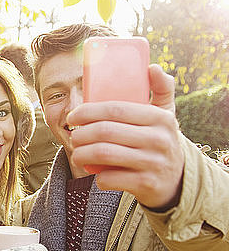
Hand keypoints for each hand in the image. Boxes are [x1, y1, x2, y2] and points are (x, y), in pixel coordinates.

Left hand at [67, 64, 183, 209]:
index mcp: (160, 118)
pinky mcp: (146, 184)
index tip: (73, 116)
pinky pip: (110, 178)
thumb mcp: (165, 115)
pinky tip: (95, 172)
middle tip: (73, 137)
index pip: (115, 109)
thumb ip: (160, 90)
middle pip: (105, 131)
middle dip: (81, 134)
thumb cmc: (160, 141)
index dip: (87, 112)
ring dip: (82, 154)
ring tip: (76, 154)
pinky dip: (97, 176)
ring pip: (104, 154)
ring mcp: (154, 163)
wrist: (177, 181)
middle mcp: (159, 139)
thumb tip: (152, 67)